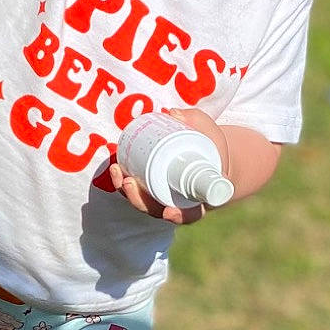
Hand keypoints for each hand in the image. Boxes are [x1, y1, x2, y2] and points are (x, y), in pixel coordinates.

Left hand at [107, 109, 229, 225]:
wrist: (211, 154)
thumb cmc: (213, 147)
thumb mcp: (211, 134)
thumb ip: (196, 121)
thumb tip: (172, 114)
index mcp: (201, 198)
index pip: (191, 214)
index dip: (179, 216)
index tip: (168, 211)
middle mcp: (180, 204)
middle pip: (157, 211)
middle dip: (139, 200)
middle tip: (129, 182)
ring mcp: (165, 198)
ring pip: (144, 203)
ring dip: (127, 191)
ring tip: (117, 171)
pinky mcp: (153, 189)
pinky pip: (137, 192)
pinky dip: (124, 183)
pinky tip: (116, 168)